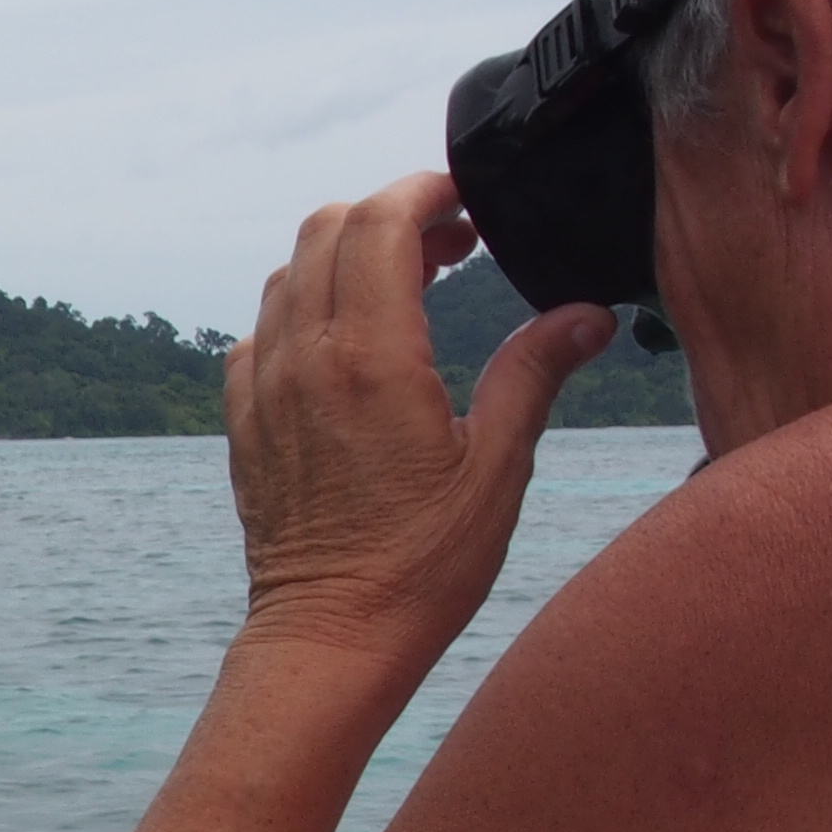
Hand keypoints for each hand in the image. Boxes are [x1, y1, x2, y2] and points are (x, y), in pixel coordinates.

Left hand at [226, 174, 613, 667]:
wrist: (331, 638)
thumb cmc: (421, 569)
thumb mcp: (498, 470)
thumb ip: (534, 375)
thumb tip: (586, 315)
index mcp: (371, 360)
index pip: (380, 223)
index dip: (424, 192)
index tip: (468, 203)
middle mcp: (305, 360)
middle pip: (327, 228)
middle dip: (390, 213)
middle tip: (451, 243)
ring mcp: (265, 388)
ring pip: (289, 273)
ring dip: (345, 256)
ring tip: (408, 286)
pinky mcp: (245, 420)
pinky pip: (261, 330)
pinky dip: (304, 308)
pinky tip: (350, 343)